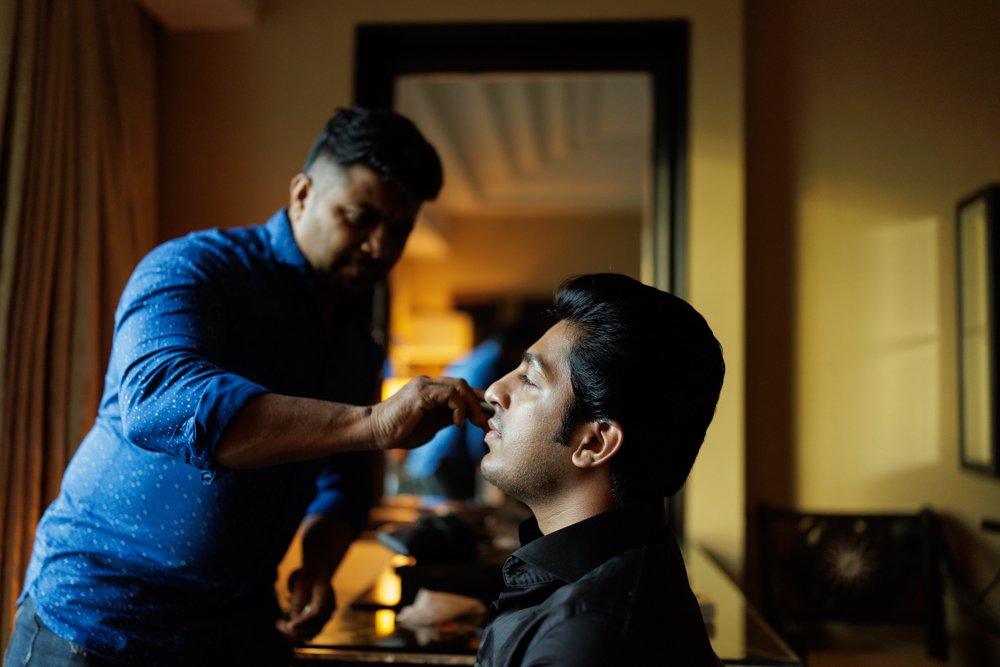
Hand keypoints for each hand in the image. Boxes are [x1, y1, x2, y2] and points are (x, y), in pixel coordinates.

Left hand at [275, 567, 335, 642]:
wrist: (318, 573)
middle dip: (294, 630)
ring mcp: (326, 617)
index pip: (316, 613)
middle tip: (278, 624)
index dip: (303, 622)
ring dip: (294, 633)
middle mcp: (329, 609)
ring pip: (311, 633)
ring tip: (279, 624)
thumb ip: (298, 602)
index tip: (290, 626)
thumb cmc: (308, 576)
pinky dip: (297, 630)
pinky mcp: (320, 621)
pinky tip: (285, 623)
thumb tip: (294, 623)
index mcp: (326, 596)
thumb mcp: (300, 583)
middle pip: (314, 627)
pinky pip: (308, 631)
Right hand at [369, 376, 488, 450]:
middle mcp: (429, 383)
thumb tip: (467, 419)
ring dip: (471, 406)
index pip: (460, 389)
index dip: (476, 401)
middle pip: (463, 385)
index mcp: (431, 390)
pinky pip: (449, 394)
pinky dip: (458, 408)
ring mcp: (424, 385)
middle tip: (483, 423)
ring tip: (474, 424)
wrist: (374, 431)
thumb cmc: (399, 431)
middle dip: (477, 403)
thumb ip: (447, 417)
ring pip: (459, 386)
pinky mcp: (421, 393)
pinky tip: (458, 423)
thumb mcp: (431, 425)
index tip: (487, 417)